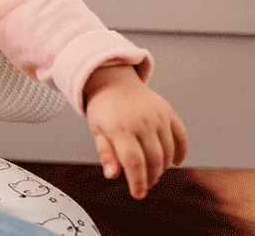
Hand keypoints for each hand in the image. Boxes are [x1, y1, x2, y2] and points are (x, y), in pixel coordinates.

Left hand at [85, 64, 188, 198]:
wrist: (114, 83)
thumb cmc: (104, 110)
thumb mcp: (97, 131)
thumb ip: (106, 153)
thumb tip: (112, 175)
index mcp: (120, 128)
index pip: (134, 163)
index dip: (138, 182)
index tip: (138, 194)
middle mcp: (142, 122)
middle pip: (153, 159)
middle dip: (151, 177)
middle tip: (146, 185)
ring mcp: (157, 116)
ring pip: (168, 151)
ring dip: (163, 167)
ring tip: (154, 173)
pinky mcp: (168, 112)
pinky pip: (181, 136)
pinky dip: (181, 152)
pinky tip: (175, 163)